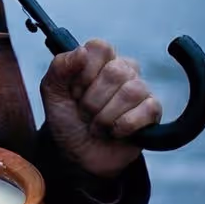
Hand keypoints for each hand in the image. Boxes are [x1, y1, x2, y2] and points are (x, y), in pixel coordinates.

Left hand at [40, 38, 161, 179]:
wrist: (78, 156)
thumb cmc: (67, 119)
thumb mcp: (52, 92)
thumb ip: (60, 67)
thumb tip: (82, 50)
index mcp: (98, 59)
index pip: (101, 47)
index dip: (85, 72)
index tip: (74, 91)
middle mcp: (122, 69)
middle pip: (116, 71)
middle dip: (92, 101)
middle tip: (85, 113)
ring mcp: (140, 89)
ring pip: (131, 91)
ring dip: (106, 117)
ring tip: (98, 126)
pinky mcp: (152, 111)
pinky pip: (147, 109)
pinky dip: (124, 126)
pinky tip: (115, 132)